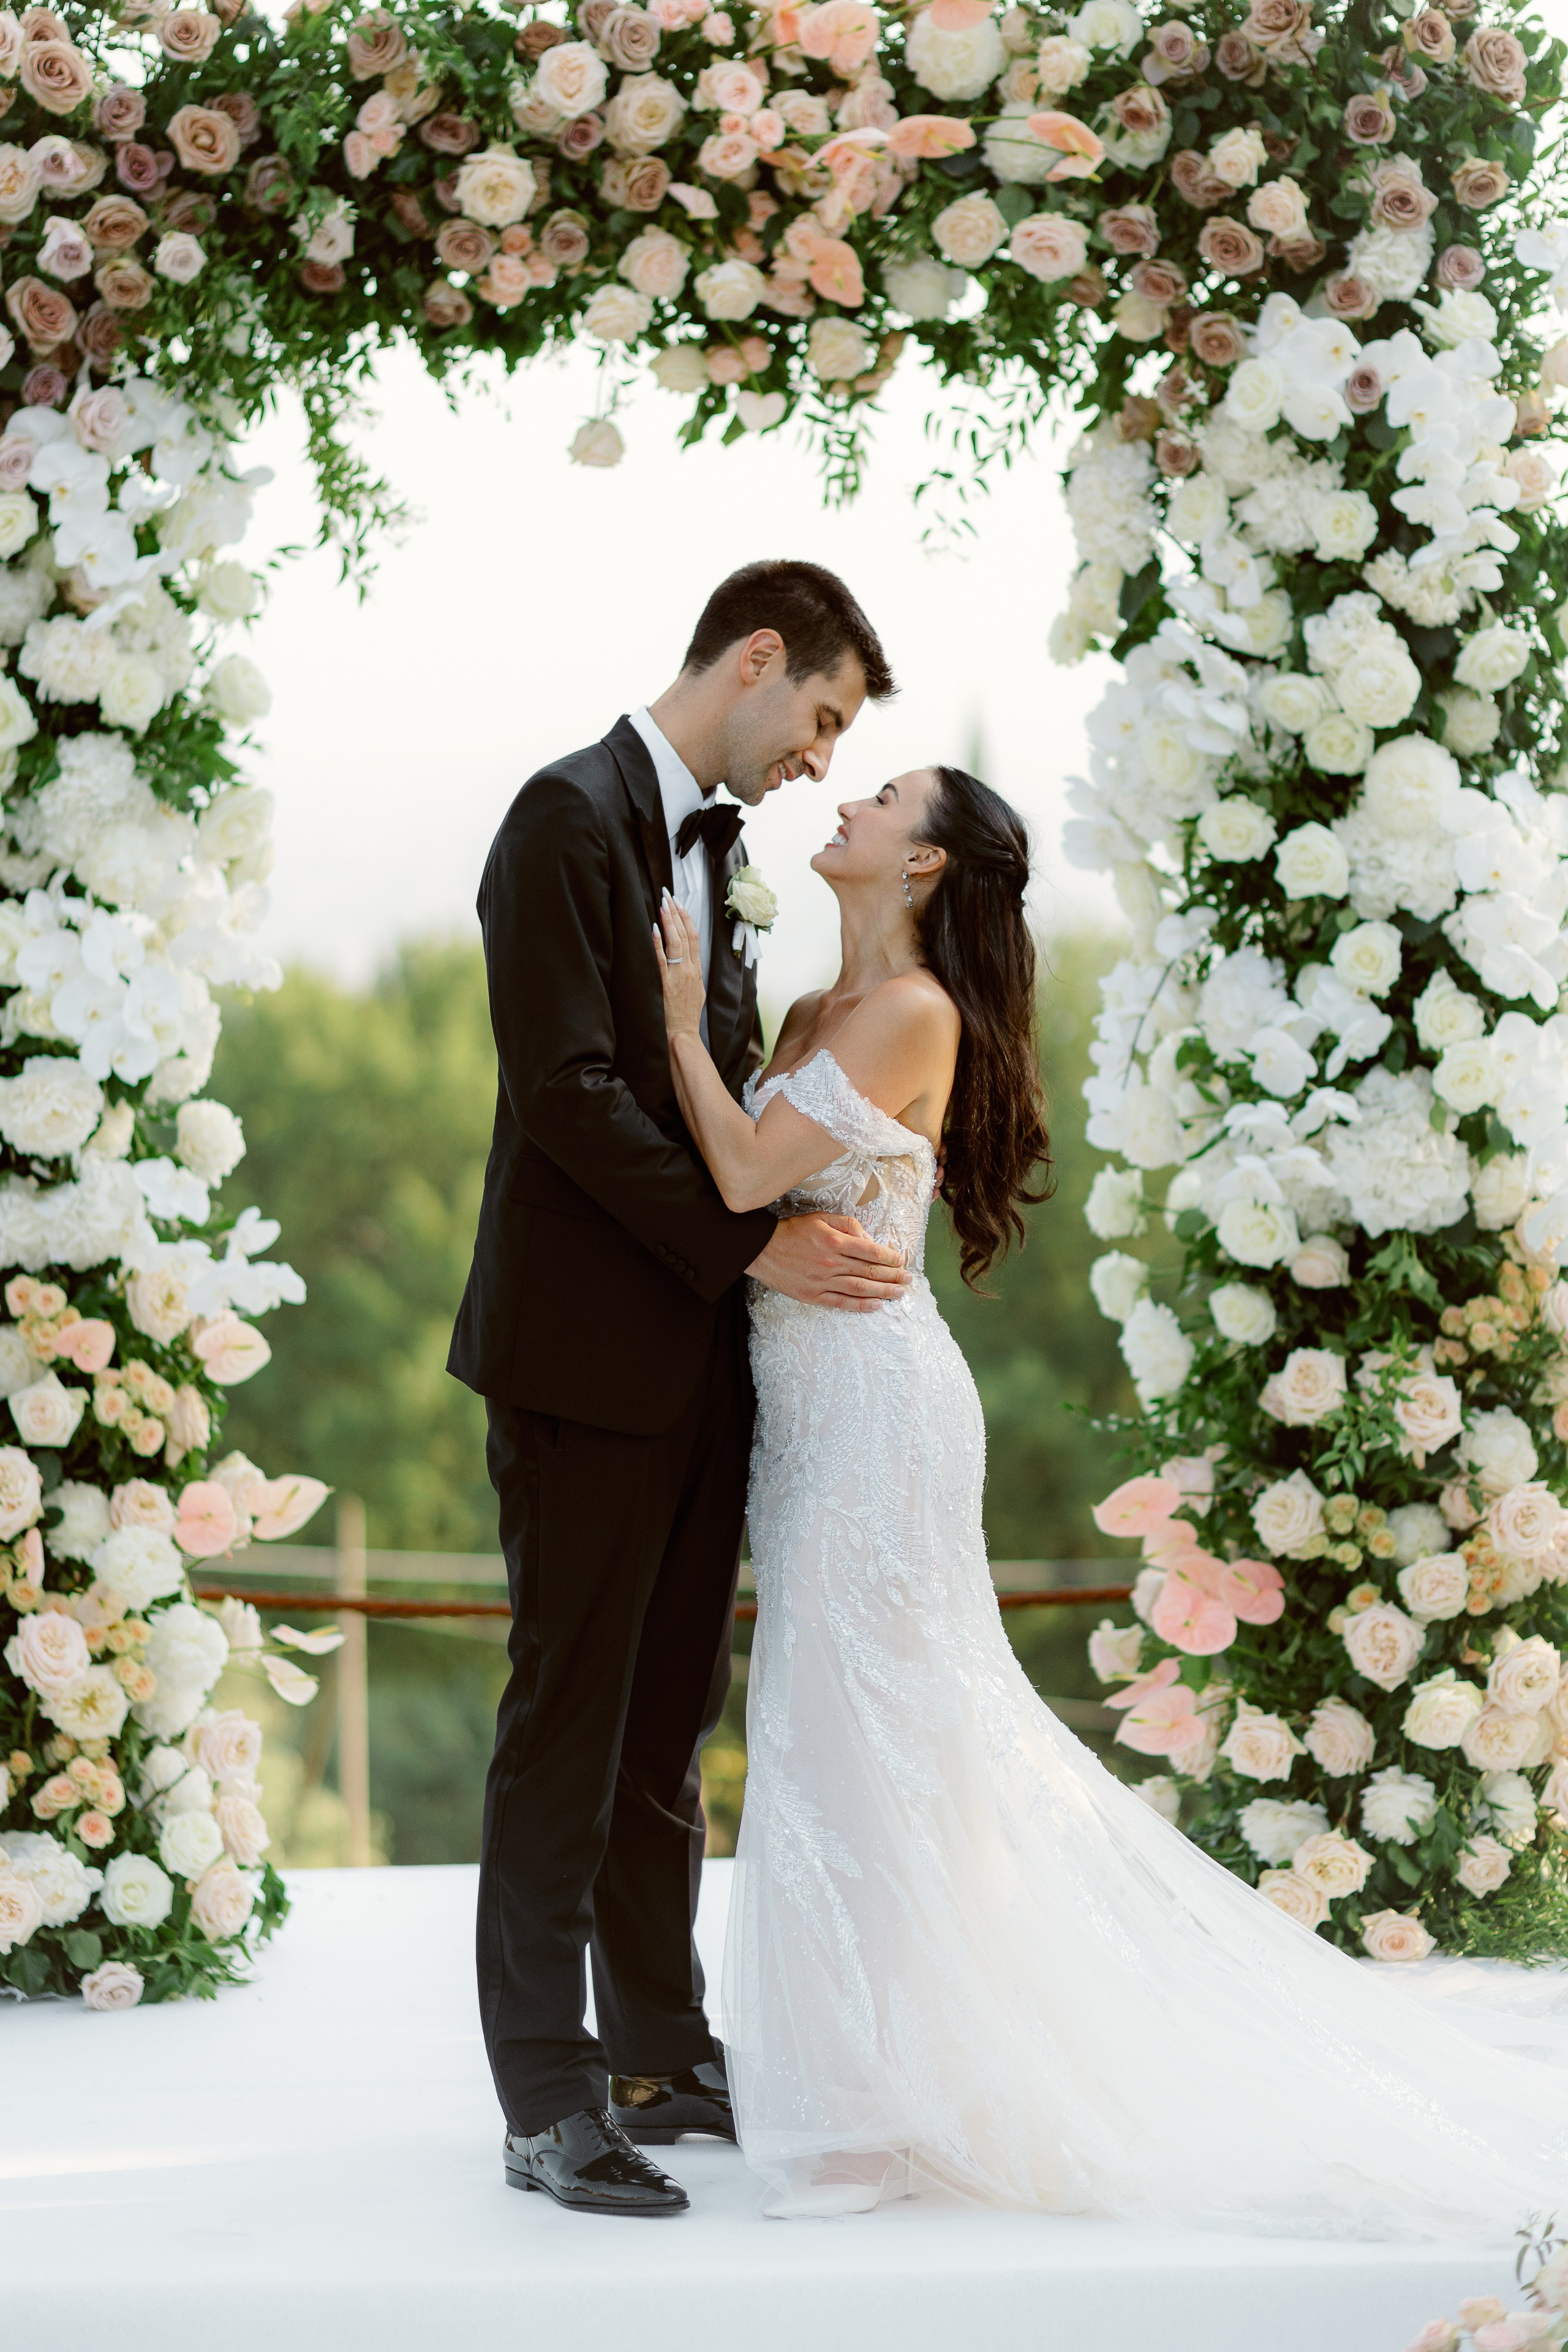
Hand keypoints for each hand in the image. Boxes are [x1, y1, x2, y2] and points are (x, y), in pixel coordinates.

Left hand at [653, 894, 704, 1040]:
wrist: (684, 1032)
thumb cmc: (688, 1014)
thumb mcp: (697, 990)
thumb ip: (693, 973)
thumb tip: (690, 960)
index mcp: (698, 970)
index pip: (695, 937)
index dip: (687, 918)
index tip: (680, 904)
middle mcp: (690, 970)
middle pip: (686, 935)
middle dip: (676, 913)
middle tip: (668, 895)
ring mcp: (679, 976)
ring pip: (676, 942)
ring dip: (669, 922)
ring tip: (663, 904)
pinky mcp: (666, 984)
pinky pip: (662, 960)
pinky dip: (658, 943)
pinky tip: (654, 929)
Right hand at [747, 1213, 910, 1312]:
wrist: (761, 1250)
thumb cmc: (793, 1231)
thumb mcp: (820, 1218)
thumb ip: (848, 1225)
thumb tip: (869, 1238)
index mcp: (833, 1241)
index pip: (870, 1251)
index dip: (889, 1257)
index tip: (900, 1260)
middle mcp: (830, 1262)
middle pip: (868, 1272)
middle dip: (892, 1276)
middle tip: (908, 1279)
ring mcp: (821, 1281)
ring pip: (859, 1288)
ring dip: (882, 1292)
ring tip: (899, 1293)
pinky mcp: (813, 1295)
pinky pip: (841, 1302)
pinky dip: (860, 1305)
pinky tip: (876, 1305)